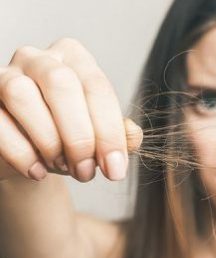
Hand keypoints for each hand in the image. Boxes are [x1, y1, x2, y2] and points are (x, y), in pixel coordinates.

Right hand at [0, 38, 142, 181]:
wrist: (31, 153)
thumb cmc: (68, 137)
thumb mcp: (98, 135)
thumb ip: (119, 133)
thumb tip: (133, 134)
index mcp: (75, 58)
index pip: (97, 87)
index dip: (109, 132)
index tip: (115, 170)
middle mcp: (38, 58)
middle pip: (61, 83)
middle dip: (79, 135)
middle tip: (87, 171)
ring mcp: (4, 75)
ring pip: (22, 95)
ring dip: (48, 140)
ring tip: (63, 167)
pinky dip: (20, 152)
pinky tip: (38, 171)